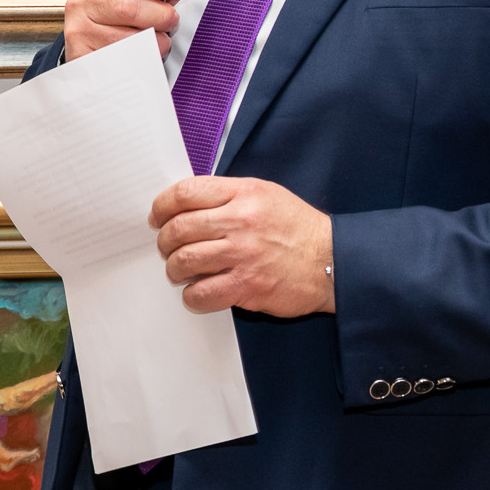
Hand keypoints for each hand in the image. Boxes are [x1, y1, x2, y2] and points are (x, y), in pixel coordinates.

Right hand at [62, 0, 200, 60]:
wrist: (91, 50)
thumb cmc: (117, 17)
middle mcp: (82, 1)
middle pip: (127, 6)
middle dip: (159, 14)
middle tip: (169, 19)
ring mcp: (80, 30)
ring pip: (128, 36)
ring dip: (154, 39)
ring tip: (158, 37)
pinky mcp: (85, 56)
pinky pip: (124, 59)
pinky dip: (144, 57)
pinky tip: (145, 52)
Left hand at [150, 176, 333, 316]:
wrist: (331, 261)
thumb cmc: (297, 228)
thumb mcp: (267, 195)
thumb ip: (229, 196)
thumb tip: (187, 205)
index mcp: (245, 193)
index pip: (186, 192)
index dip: (162, 206)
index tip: (158, 218)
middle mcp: (242, 221)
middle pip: (180, 227)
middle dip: (165, 241)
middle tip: (167, 248)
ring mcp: (244, 254)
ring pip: (185, 260)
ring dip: (174, 269)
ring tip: (180, 271)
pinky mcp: (248, 286)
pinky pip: (202, 293)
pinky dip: (192, 296)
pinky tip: (197, 293)